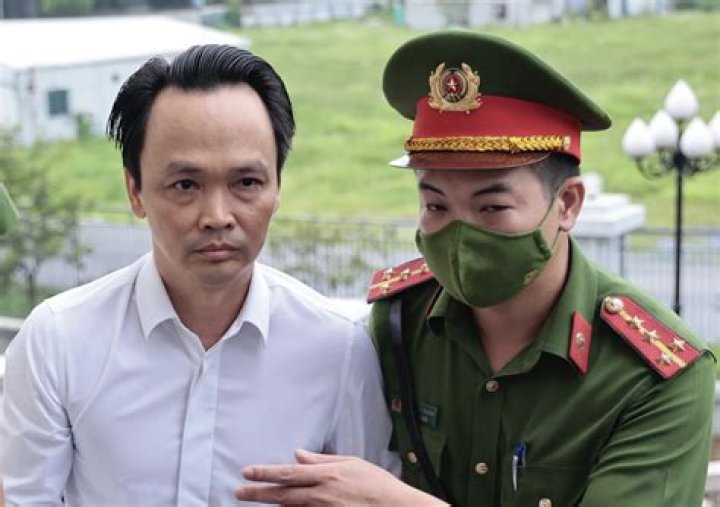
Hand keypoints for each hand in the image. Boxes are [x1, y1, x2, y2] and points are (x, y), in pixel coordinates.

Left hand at [234, 449, 445, 505]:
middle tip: (238, 491)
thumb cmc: (376, 484)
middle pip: (282, 494)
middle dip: (257, 492)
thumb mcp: (351, 463)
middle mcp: (321, 495)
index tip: (247, 471)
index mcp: (327, 475)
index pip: (288, 474)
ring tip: (250, 499)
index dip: (265, 473)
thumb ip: (321, 460)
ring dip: (269, 504)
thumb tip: (298, 455)